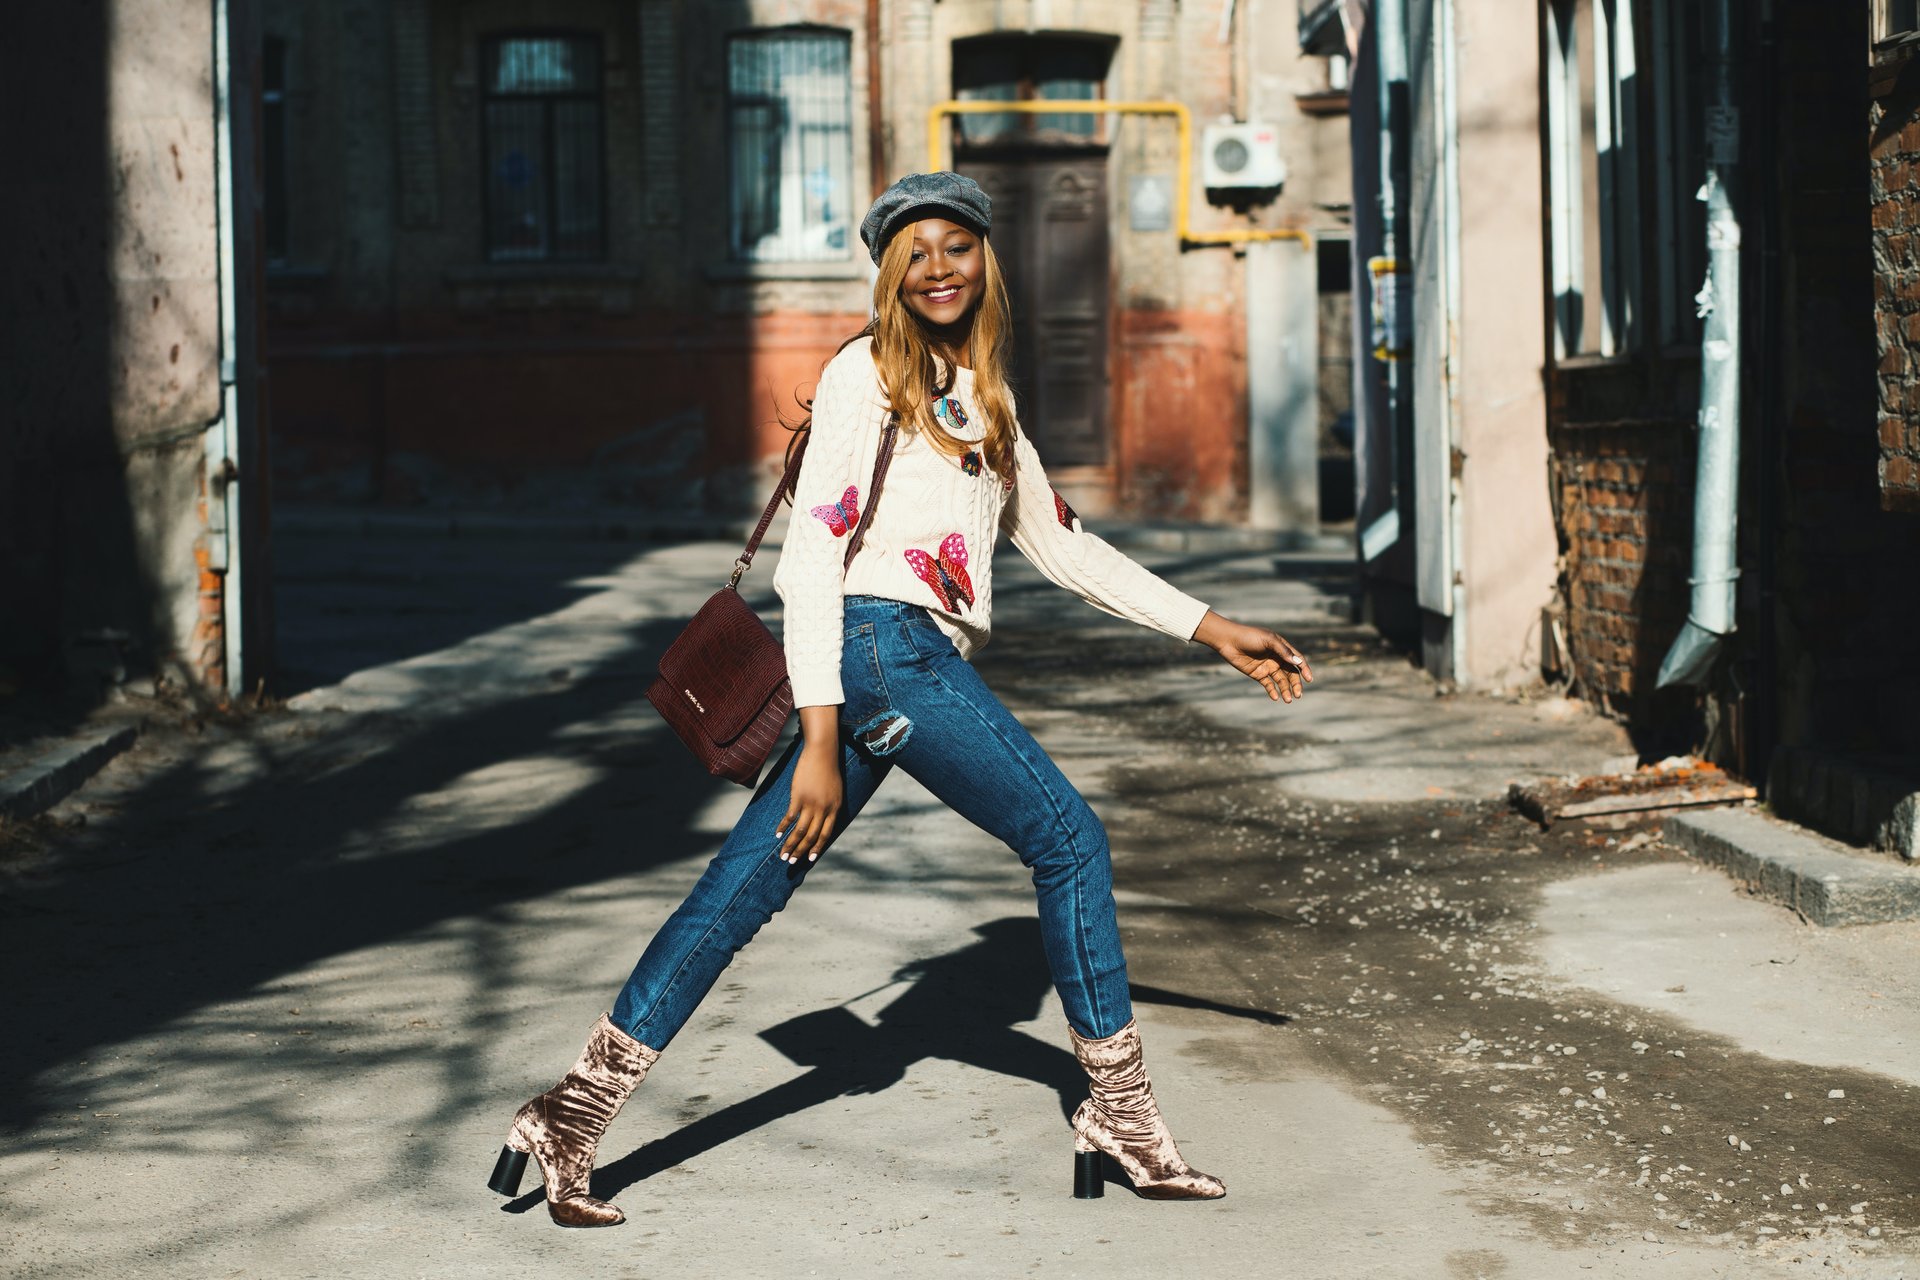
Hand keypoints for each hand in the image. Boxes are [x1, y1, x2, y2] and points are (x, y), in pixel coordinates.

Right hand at [778, 707, 842, 863]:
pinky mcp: (799, 796)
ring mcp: (811, 803)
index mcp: (835, 808)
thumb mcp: (835, 791)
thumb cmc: (828, 769)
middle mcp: (824, 809)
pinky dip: (783, 827)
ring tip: (782, 855)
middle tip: (791, 862)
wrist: (823, 752)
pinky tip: (777, 834)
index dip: (817, 848)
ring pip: (800, 831)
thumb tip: (823, 819)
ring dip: (790, 845)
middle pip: (812, 836)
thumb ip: (830, 806)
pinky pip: (790, 817)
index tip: (809, 859)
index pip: (826, 834)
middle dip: (801, 852)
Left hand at [1193, 610, 1313, 702]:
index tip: (1309, 679)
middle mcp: (1276, 658)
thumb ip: (1283, 651)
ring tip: (1288, 699)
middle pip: (1291, 673)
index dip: (1304, 669)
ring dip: (1285, 690)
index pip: (1297, 660)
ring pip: (1280, 681)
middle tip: (1298, 695)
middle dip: (1295, 684)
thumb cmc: (1249, 636)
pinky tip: (1275, 697)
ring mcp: (1267, 667)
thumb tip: (1298, 662)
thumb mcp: (1268, 641)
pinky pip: (1268, 685)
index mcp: (1282, 648)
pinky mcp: (1257, 674)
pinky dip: (1272, 691)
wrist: (1228, 640)